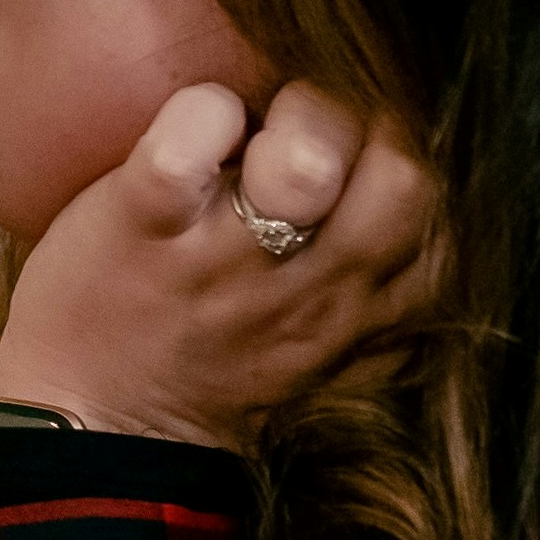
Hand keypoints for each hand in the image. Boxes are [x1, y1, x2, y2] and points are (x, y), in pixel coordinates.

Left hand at [0, 80, 438, 451]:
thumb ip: (384, 269)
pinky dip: (198, 112)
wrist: (95, 427)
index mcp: (369, 306)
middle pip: (407, 174)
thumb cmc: (214, 352)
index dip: (407, 143)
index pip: (444, 204)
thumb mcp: (331, 331)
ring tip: (252, 133)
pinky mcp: (143, 228)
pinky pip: (190, 140)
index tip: (359, 140)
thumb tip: (418, 172)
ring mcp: (228, 260)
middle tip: (303, 124)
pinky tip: (187, 136)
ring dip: (291, 117)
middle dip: (366, 120)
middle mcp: (313, 287)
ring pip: (307, 161)